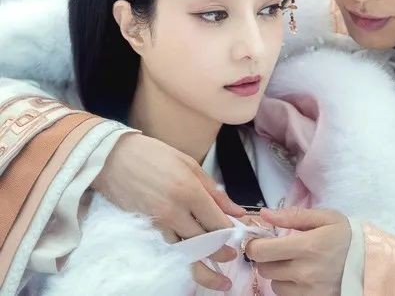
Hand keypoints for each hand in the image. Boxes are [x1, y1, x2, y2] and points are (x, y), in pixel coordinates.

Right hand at [92, 132, 244, 290]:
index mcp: (190, 192)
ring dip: (204, 267)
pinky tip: (193, 263)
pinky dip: (184, 258)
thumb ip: (215, 191)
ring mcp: (159, 223)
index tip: (239, 235)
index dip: (231, 233)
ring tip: (219, 280)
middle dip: (221, 253)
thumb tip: (237, 212)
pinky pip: (170, 248)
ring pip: (186, 253)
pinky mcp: (148, 229)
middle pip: (204, 242)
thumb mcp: (190, 165)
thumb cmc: (154, 155)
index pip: (217, 223)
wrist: (113, 158)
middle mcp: (175, 212)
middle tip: (232, 256)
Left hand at [245, 207, 351, 295]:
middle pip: (264, 268)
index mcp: (307, 246)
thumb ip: (292, 215)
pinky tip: (301, 278)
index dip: (254, 244)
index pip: (262, 251)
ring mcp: (308, 291)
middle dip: (267, 258)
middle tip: (279, 250)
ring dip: (278, 274)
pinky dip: (288, 287)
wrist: (371, 265)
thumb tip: (264, 214)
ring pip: (273, 284)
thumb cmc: (347, 238)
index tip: (260, 240)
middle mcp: (304, 272)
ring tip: (294, 264)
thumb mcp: (325, 218)